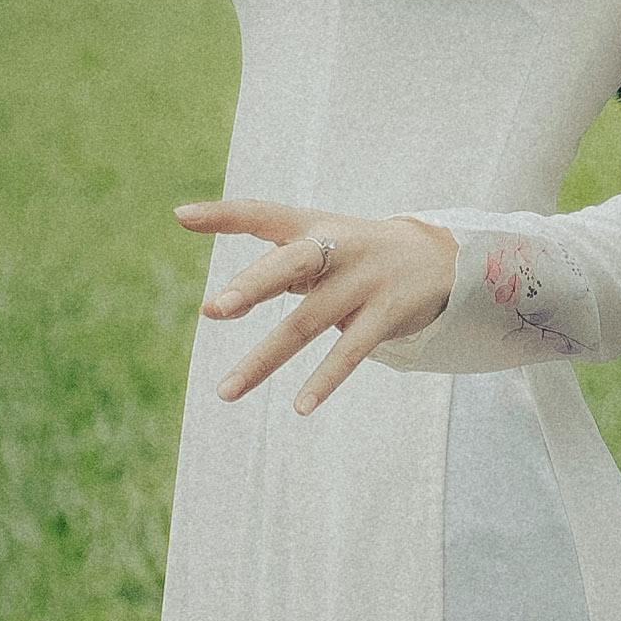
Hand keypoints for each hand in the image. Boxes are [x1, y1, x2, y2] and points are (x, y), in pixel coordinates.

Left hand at [183, 197, 457, 412]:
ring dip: (263, 359)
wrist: (439, 258)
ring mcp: (363, 281)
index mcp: (312, 226)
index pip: (263, 213)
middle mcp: (336, 249)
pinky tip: (300, 406)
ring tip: (225, 391)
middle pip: (289, 264)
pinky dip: (324, 380)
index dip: (224, 215)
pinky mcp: (386, 314)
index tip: (181, 216)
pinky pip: (350, 351)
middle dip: (252, 286)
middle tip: (214, 310)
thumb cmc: (357, 255)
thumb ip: (273, 267)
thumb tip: (214, 307)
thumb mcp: (320, 246)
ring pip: (306, 323)